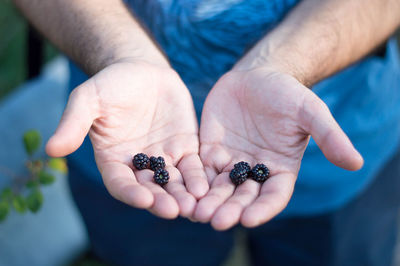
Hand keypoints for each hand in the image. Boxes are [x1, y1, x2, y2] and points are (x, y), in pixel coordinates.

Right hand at [46, 60, 208, 218]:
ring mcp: (164, 157)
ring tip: (195, 205)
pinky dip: (199, 176)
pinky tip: (207, 186)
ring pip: (175, 182)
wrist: (141, 70)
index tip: (143, 199)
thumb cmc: (110, 84)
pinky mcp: (185, 147)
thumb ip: (73, 123)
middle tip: (175, 211)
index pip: (120, 183)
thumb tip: (50, 150)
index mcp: (113, 160)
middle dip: (162, 200)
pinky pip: (194, 165)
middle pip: (150, 189)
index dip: (130, 192)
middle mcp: (139, 165)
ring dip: (184, 195)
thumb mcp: (88, 99)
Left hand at [194, 67, 362, 229]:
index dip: (263, 208)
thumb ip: (330, 136)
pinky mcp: (209, 151)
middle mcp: (254, 172)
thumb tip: (356, 163)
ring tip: (195, 213)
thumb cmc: (288, 93)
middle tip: (216, 221)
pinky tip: (182, 189)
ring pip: (218, 188)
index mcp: (280, 169)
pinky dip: (192, 181)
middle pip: (242, 197)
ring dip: (208, 202)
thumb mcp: (310, 111)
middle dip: (230, 209)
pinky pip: (199, 169)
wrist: (257, 76)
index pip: (273, 196)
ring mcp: (230, 163)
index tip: (250, 219)